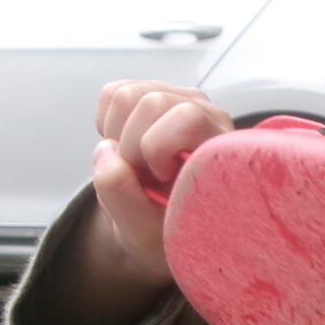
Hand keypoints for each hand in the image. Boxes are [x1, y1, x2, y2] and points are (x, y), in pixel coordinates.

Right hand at [89, 79, 234, 285]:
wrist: (157, 218)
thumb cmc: (164, 227)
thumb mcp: (143, 233)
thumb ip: (123, 198)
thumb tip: (105, 151)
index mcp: (218, 146)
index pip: (188, 118)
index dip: (156, 148)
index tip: (160, 178)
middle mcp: (204, 113)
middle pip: (151, 102)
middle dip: (129, 145)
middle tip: (139, 175)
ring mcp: (177, 98)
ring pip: (126, 95)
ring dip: (115, 135)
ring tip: (131, 164)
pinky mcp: (151, 91)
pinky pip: (111, 93)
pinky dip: (105, 125)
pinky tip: (123, 147)